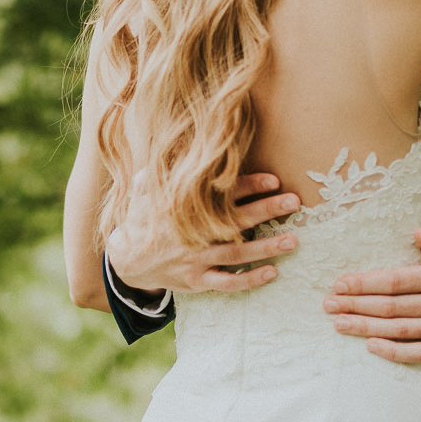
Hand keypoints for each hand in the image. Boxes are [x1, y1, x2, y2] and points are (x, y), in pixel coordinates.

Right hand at [104, 172, 301, 293]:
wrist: (126, 260)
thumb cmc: (143, 217)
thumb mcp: (145, 186)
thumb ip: (165, 165)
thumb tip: (182, 138)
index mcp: (181, 207)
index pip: (221, 193)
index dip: (249, 186)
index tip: (274, 180)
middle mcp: (192, 233)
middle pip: (236, 220)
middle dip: (267, 211)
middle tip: (294, 202)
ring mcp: (195, 259)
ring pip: (237, 254)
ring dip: (267, 247)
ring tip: (293, 240)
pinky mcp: (196, 281)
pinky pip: (228, 283)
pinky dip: (250, 280)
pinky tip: (272, 272)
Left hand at [324, 229, 420, 362]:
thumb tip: (416, 230)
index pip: (396, 282)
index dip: (365, 284)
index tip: (340, 284)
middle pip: (391, 307)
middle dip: (356, 305)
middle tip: (329, 304)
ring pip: (398, 330)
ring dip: (365, 327)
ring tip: (339, 323)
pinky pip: (415, 353)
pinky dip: (391, 351)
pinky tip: (369, 345)